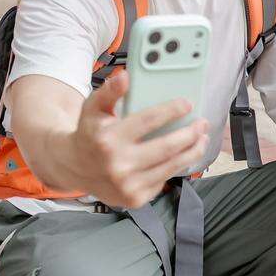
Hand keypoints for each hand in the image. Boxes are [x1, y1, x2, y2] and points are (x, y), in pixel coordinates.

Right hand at [68, 70, 208, 208]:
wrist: (73, 168)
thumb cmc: (88, 135)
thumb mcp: (92, 109)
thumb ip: (109, 92)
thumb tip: (125, 76)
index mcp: (107, 140)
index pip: (148, 121)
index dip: (171, 111)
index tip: (186, 104)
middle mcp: (118, 165)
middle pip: (167, 147)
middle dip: (190, 133)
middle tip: (202, 123)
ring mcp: (128, 185)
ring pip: (171, 166)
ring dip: (192, 151)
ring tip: (201, 138)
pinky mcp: (136, 198)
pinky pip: (164, 179)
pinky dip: (177, 166)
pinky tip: (184, 154)